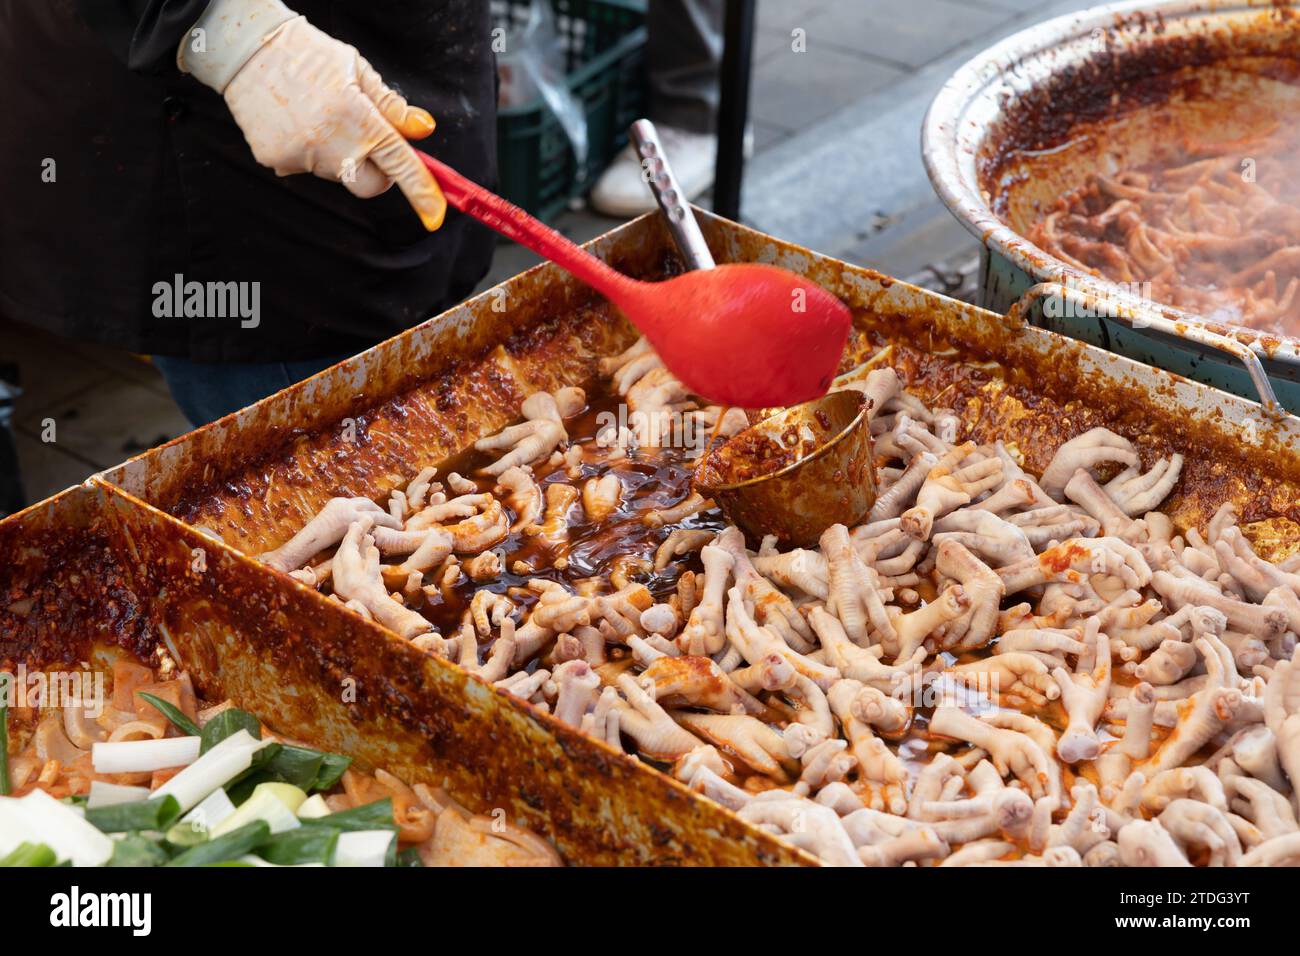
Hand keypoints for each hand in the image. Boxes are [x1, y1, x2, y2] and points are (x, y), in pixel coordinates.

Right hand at [180, 0, 445, 229]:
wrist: (246, 47)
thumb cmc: (308, 54)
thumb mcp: (358, 71)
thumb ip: (392, 107)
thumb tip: (424, 130)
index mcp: (360, 120)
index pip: (401, 166)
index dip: (422, 193)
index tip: (435, 215)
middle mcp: (333, 146)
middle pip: (370, 186)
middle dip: (376, 173)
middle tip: (364, 140)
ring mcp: (302, 157)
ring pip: (335, 173)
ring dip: (336, 154)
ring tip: (315, 115)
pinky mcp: (276, 162)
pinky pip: (303, 167)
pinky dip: (305, 151)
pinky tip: (292, 121)